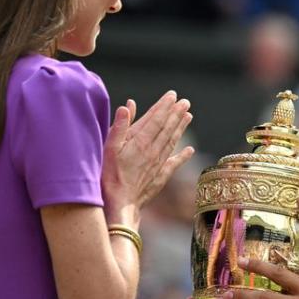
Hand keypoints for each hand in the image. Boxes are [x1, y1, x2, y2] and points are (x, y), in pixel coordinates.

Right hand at [101, 91, 192, 223]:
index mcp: (140, 141)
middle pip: (167, 128)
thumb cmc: (109, 175)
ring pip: (172, 141)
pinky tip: (190, 150)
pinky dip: (182, 155)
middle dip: (176, 113)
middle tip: (185, 102)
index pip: (155, 119)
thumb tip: (128, 105)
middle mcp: (153, 150)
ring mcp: (158, 163)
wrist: (120, 203)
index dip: (164, 106)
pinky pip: (174, 162)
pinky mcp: (160, 176)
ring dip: (180, 128)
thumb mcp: (109, 148)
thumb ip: (119, 127)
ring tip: (188, 116)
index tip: (172, 96)